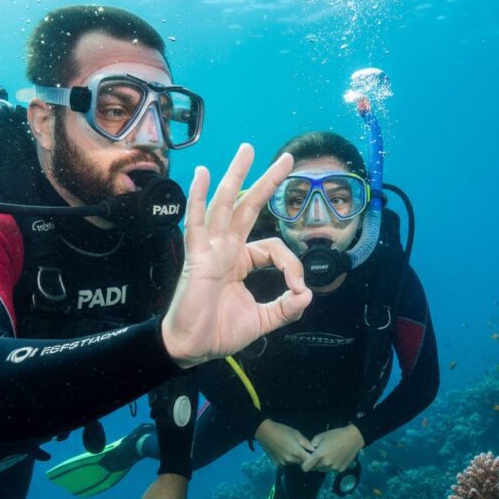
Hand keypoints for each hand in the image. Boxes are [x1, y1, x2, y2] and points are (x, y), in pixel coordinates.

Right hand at [161, 144, 311, 367]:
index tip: (298, 288)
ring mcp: (209, 250)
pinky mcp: (196, 258)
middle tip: (286, 157)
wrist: (192, 349)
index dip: (291, 263)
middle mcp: (225, 250)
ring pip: (224, 205)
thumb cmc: (218, 333)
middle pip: (248, 207)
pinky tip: (201, 175)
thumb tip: (307, 297)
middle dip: (267, 181)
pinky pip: (196, 223)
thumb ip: (285, 309)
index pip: (272, 247)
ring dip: (236, 176)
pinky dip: (197, 198)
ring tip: (247, 150)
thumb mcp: (262, 320)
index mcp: (240, 262)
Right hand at [255, 418, 314, 466]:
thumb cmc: (282, 430)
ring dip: (295, 458)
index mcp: (297, 452)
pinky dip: (287, 459)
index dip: (312, 458)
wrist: (265, 432)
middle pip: (302, 462)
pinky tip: (283, 451)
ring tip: (291, 448)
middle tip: (301, 449)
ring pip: (294, 463)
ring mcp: (283, 463)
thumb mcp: (296, 434)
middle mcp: (290, 460)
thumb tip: (313, 449)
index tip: (312, 454)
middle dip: (303, 457)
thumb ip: (306, 443)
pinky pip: (286, 463)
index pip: (309, 461)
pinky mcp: (277, 464)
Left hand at [300, 425, 364, 473]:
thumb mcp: (320, 436)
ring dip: (323, 465)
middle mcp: (326, 464)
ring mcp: (334, 468)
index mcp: (319, 455)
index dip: (304, 464)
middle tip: (318, 456)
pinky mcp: (341, 470)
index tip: (307, 460)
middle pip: (314, 469)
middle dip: (314, 464)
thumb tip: (309, 450)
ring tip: (328, 456)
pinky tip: (336, 458)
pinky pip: (332, 470)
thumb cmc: (336, 435)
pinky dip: (331, 466)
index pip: (306, 468)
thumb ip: (312, 444)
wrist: (353, 438)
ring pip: (323, 470)